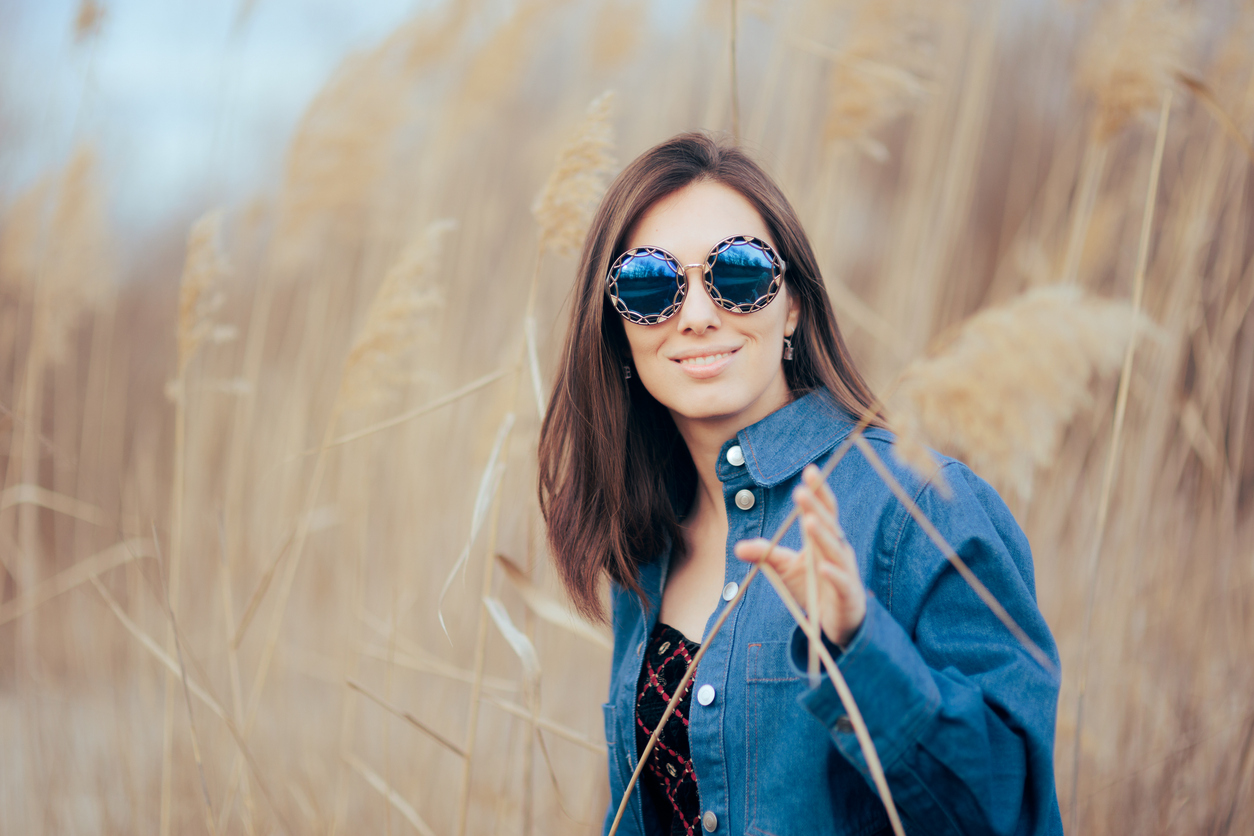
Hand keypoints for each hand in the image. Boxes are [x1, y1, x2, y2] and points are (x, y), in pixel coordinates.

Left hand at [733, 464, 866, 648]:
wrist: (840, 621)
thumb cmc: (814, 587)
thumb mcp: (786, 568)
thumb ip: (766, 554)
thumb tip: (737, 547)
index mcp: (823, 540)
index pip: (823, 510)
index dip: (818, 492)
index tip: (810, 471)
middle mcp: (837, 550)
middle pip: (829, 525)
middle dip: (815, 508)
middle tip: (801, 491)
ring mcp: (845, 571)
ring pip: (835, 550)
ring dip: (822, 536)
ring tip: (809, 521)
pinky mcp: (848, 594)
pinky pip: (841, 581)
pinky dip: (833, 573)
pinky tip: (823, 566)